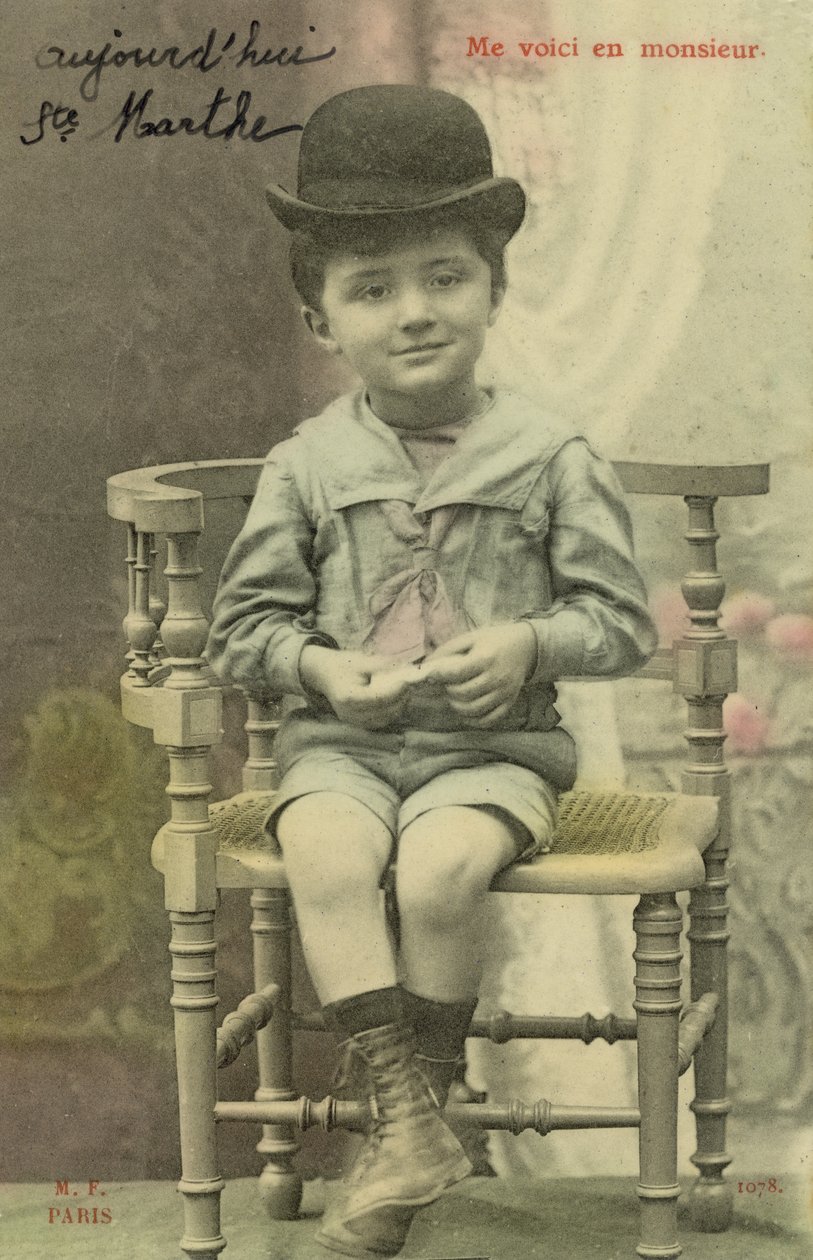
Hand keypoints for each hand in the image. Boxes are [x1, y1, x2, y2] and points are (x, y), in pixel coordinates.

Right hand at [299, 646, 420, 728]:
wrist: (323, 674)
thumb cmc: (341, 665)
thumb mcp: (360, 660)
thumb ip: (382, 664)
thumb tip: (405, 668)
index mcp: (347, 696)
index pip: (377, 698)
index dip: (394, 691)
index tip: (406, 681)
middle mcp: (348, 712)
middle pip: (381, 711)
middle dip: (399, 699)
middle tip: (409, 686)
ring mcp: (351, 720)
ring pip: (382, 720)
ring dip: (397, 708)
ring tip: (405, 694)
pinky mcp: (354, 723)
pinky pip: (377, 723)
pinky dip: (389, 715)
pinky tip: (396, 703)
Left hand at [416, 623, 536, 727]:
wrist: (526, 646)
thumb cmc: (495, 640)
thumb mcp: (471, 638)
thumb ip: (448, 650)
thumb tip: (426, 666)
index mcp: (485, 658)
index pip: (456, 673)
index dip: (439, 675)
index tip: (431, 674)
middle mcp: (496, 678)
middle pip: (463, 694)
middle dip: (448, 690)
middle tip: (447, 684)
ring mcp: (504, 693)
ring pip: (473, 710)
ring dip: (457, 706)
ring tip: (455, 696)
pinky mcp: (509, 703)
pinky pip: (489, 720)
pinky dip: (473, 720)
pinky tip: (467, 710)